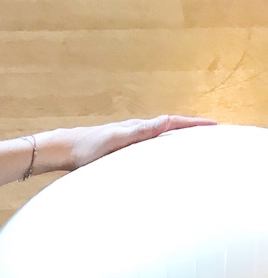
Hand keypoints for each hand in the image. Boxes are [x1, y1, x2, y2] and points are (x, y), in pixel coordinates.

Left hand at [39, 115, 218, 172]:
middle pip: (168, 127)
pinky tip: (157, 157)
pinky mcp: (117, 150)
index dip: (193, 124)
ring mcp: (126, 139)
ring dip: (174, 138)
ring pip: (157, 137)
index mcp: (137, 127)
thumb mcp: (115, 139)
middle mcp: (134, 131)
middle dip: (189, 129)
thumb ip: (140, 132)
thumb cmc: (86, 147)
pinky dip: (157, 148)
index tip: (213, 125)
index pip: (171, 122)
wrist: (63, 150)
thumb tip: (165, 121)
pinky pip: (145, 147)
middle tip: (209, 133)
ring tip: (191, 144)